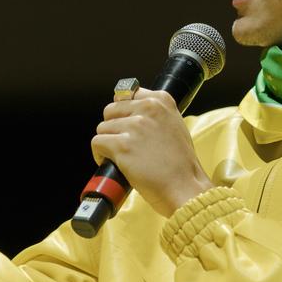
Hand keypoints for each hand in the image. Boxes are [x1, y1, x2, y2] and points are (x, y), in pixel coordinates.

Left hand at [90, 89, 214, 216]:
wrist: (185, 187)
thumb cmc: (181, 164)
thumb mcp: (175, 126)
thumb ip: (154, 114)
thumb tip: (127, 109)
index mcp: (161, 100)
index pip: (127, 95)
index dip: (124, 113)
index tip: (127, 126)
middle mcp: (148, 108)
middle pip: (111, 110)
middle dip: (113, 128)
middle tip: (123, 144)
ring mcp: (135, 126)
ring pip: (102, 128)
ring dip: (107, 143)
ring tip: (120, 157)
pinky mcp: (122, 145)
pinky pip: (97, 142)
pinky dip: (100, 155)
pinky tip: (113, 163)